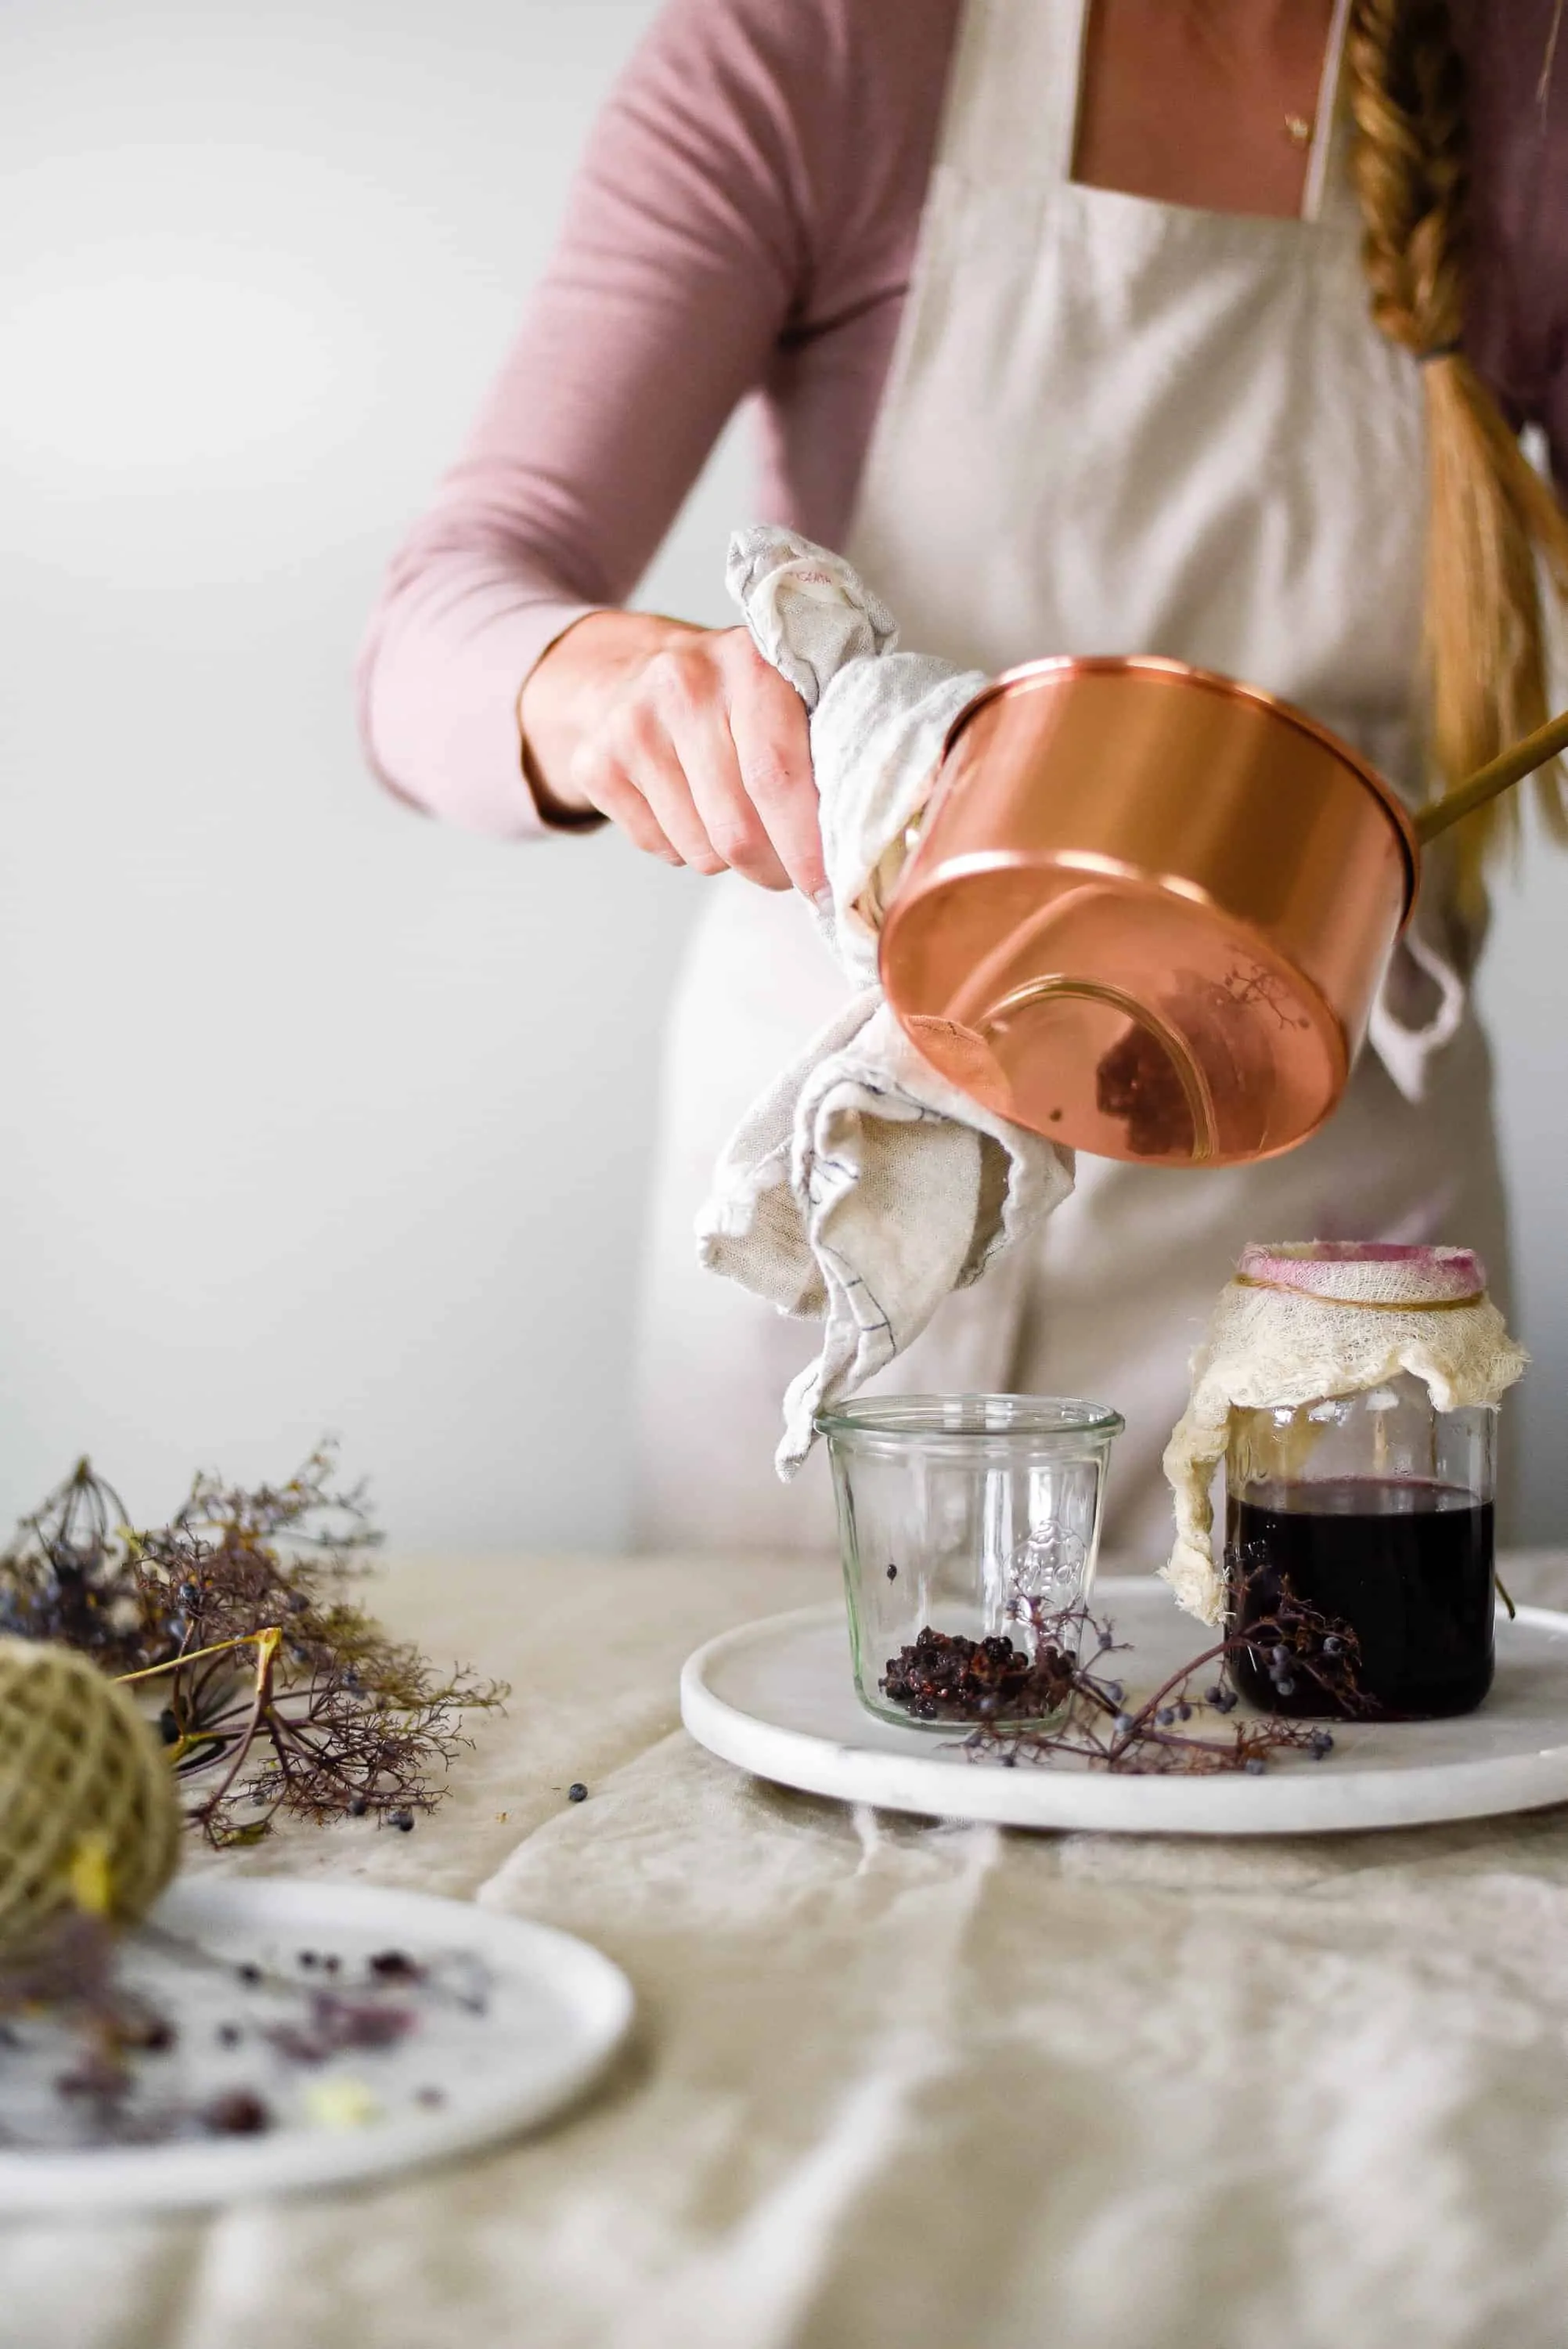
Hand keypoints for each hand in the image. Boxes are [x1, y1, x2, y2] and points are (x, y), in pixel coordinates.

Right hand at [519, 611, 823, 895]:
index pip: (778, 776)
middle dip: (772, 869)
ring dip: (727, 858)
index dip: (805, 845)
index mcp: (749, 663)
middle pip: (737, 828)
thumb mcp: (785, 696)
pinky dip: (683, 848)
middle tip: (787, 872)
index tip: (826, 888)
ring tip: (732, 819)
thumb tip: (851, 848)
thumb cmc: (734, 700)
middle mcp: (684, 685)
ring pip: (700, 849)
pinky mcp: (596, 762)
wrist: (634, 671)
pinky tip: (686, 806)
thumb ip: (822, 751)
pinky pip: (659, 847)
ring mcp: (631, 724)